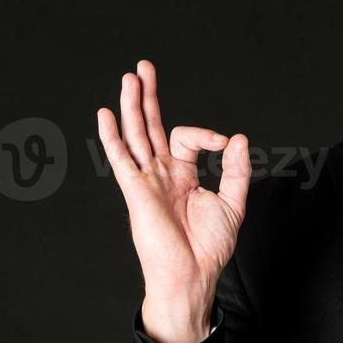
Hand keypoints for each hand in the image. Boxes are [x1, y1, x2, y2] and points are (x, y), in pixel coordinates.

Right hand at [97, 60, 250, 342]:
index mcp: (182, 175)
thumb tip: (237, 137)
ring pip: (136, 135)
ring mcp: (147, 181)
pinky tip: (105, 114)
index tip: (224, 144)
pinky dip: (112, 136)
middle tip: (144, 66)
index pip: (187, 137)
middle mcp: (161, 174)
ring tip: (130, 77)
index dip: (207, 134)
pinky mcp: (136, 191)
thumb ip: (236, 170)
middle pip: (151, 126)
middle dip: (148, 96)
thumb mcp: (232, 203)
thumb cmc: (209, 248)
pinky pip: (121, 159)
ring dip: (132, 106)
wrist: (192, 276)